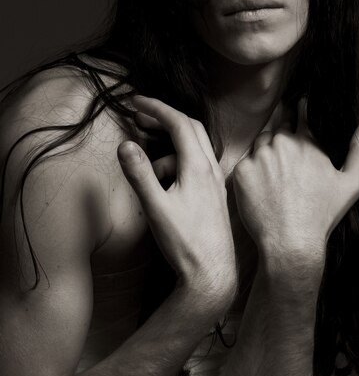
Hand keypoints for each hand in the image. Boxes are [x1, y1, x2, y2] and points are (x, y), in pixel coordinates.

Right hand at [117, 96, 236, 310]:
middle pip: (191, 128)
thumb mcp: (156, 207)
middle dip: (164, 118)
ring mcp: (215, 181)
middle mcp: (211, 168)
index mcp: (199, 166)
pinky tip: (166, 181)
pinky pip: (197, 163)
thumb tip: (125, 145)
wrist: (212, 273)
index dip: (157, 108)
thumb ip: (140, 174)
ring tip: (148, 165)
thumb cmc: (185, 243)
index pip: (179, 123)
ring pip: (194, 147)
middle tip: (140, 118)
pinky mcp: (214, 193)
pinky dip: (179, 160)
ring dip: (170, 145)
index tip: (136, 102)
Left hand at [232, 99, 358, 269]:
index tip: (299, 106)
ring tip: (275, 176)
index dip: (300, 110)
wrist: (290, 241)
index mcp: (307, 142)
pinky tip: (262, 188)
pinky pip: (246, 163)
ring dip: (266, 152)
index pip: (301, 115)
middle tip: (286, 159)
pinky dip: (252, 172)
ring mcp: (259, 156)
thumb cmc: (322, 215)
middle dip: (282, 137)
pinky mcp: (242, 171)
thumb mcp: (351, 183)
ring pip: (260, 144)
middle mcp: (281, 143)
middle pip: (278, 129)